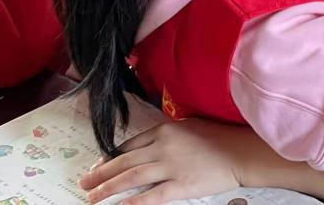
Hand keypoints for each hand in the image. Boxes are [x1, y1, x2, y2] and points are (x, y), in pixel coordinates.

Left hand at [76, 120, 253, 204]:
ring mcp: (170, 166)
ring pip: (131, 178)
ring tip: (92, 197)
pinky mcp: (180, 186)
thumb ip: (166, 135)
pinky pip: (151, 196)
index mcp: (163, 130)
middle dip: (100, 173)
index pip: (128, 145)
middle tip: (84, 182)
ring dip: (108, 188)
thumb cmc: (217, 137)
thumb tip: (147, 146)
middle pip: (123, 161)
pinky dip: (132, 203)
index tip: (98, 165)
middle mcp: (162, 147)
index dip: (109, 157)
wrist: (239, 152)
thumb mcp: (187, 127)